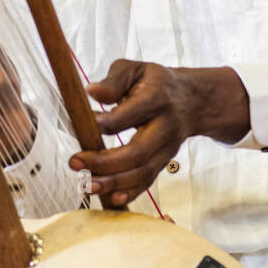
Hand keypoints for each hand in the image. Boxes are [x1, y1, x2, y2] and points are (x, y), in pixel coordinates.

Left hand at [69, 60, 249, 209]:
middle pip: (137, 152)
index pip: (128, 116)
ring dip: (113, 183)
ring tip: (86, 185)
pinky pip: (148, 181)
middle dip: (104, 163)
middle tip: (75, 162)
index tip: (79, 122)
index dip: (102, 123)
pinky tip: (111, 198)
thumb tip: (91, 92)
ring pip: (143, 172)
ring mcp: (168, 147)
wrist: (193, 100)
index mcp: (156, 98)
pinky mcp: (165, 161)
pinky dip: (130, 192)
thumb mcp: (135, 69)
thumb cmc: (155, 82)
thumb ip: (113, 80)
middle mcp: (165, 125)